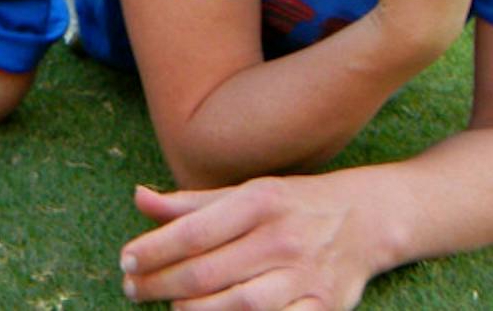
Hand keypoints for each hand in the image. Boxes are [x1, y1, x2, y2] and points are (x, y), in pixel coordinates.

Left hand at [120, 178, 374, 309]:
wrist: (366, 218)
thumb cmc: (291, 205)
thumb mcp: (245, 192)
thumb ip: (191, 203)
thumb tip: (139, 198)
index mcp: (258, 202)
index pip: (194, 231)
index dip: (154, 249)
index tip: (126, 261)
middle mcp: (281, 238)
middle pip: (207, 271)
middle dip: (160, 284)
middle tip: (132, 288)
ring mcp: (304, 276)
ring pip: (238, 305)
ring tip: (170, 307)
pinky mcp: (323, 308)